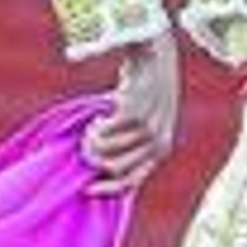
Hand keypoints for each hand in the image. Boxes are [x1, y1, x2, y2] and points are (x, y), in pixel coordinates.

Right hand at [84, 31, 179, 195]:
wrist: (155, 57)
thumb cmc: (145, 90)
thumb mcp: (145, 120)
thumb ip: (130, 143)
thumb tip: (100, 165)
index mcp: (161, 150)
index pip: (132, 182)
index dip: (107, 189)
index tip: (86, 189)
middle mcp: (158, 143)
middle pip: (113, 169)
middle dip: (93, 159)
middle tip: (85, 143)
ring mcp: (147, 130)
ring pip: (105, 152)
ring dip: (92, 141)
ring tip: (93, 125)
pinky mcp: (135, 114)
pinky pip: (102, 134)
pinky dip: (94, 127)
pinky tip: (99, 115)